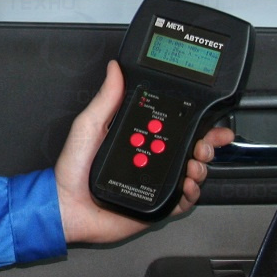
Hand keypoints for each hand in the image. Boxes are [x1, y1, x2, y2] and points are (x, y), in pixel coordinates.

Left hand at [54, 60, 234, 244]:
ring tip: (192, 166)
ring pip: (194, 172)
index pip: (176, 126)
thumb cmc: (73, 169)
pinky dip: (192, 193)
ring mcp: (158, 181)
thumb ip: (107, 98)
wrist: (67, 206)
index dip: (198, 122)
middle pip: (193, 148)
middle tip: (204, 145)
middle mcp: (154, 158)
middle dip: (207, 144)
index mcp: (142, 138)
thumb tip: (114, 69)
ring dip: (200, 168)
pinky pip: (185, 200)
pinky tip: (186, 185)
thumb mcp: (90, 125)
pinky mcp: (158, 204)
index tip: (209, 119)